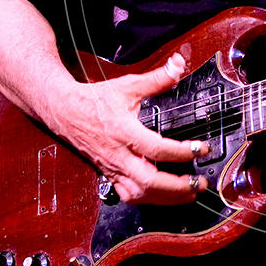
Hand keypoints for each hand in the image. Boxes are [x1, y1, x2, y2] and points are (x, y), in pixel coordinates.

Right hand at [49, 52, 210, 204]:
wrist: (65, 111)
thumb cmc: (94, 100)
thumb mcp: (128, 85)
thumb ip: (157, 78)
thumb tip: (178, 65)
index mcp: (124, 132)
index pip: (157, 150)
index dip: (183, 152)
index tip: (200, 148)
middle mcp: (118, 155)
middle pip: (149, 181)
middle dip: (178, 187)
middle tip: (199, 182)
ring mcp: (112, 168)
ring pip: (139, 194)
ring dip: (166, 198)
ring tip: (188, 194)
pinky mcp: (108, 174)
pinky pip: (128, 195)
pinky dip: (147, 199)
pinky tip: (162, 196)